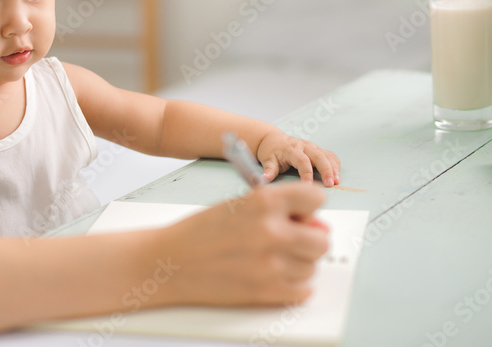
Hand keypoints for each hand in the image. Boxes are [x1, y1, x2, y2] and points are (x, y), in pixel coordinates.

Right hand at [157, 182, 328, 306]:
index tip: (300, 214)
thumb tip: (316, 227)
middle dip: (307, 240)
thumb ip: (278, 212)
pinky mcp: (268, 292)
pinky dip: (292, 285)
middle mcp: (272, 231)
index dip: (308, 207)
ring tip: (268, 258)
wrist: (170, 262)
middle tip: (286, 241)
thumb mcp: (238, 207)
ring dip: (296, 263)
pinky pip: (303, 290)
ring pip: (311, 266)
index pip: (315, 199)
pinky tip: (270, 276)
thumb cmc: (199, 233)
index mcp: (263, 202)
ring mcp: (271, 264)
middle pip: (321, 239)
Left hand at [256, 132, 339, 185]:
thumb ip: (269, 169)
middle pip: (318, 156)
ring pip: (326, 155)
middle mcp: (303, 146)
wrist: (273, 139)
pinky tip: (337, 175)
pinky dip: (335, 164)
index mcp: (291, 149)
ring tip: (337, 181)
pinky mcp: (317, 149)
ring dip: (333, 168)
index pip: (302, 161)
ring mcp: (312, 147)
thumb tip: (264, 179)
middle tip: (330, 184)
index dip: (306, 173)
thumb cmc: (271, 151)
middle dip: (326, 170)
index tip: (308, 186)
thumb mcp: (267, 159)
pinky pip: (329, 155)